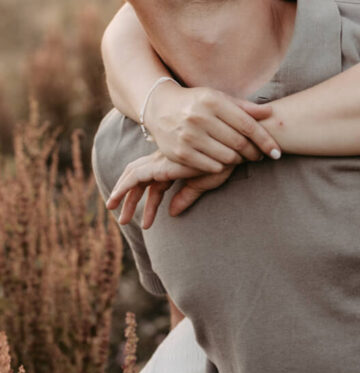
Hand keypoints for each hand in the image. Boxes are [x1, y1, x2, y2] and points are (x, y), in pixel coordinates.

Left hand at [106, 150, 234, 227]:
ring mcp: (161, 161)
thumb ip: (186, 196)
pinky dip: (123, 188)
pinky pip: (135, 177)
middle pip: (140, 179)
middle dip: (130, 199)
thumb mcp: (203, 184)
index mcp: (176, 164)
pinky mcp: (160, 164)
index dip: (150, 203)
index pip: (155, 184)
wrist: (228, 150)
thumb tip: (173, 213)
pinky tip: (117, 199)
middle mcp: (165, 161)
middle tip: (123, 219)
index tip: (147, 223)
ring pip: (133, 177)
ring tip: (120, 219)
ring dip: (122, 196)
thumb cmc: (222, 164)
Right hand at [143, 80, 280, 171]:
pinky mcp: (179, 152)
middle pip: (238, 142)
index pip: (247, 124)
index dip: (265, 140)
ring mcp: (188, 136)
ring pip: (226, 157)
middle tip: (258, 155)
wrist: (160, 108)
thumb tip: (271, 113)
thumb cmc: (196, 102)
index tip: (277, 152)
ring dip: (238, 160)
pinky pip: (210, 166)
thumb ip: (244, 107)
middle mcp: (200, 117)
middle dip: (253, 152)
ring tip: (240, 157)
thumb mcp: (219, 98)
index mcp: (213, 101)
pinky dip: (221, 167)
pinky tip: (223, 162)